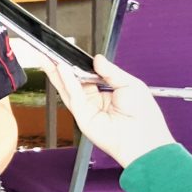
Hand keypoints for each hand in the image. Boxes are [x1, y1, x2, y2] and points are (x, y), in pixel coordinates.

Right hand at [41, 54, 174, 167]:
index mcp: (106, 92)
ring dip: (55, 72)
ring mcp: (86, 109)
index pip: (85, 75)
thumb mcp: (131, 84)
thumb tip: (97, 59)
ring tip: (46, 56)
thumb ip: (111, 71)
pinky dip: (66, 81)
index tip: (68, 51)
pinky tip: (61, 68)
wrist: (145, 140)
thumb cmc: (145, 117)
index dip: (76, 63)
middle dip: (58, 66)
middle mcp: (93, 101)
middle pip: (71, 80)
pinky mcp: (82, 117)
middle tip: (48, 52)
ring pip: (66, 87)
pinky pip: (72, 96)